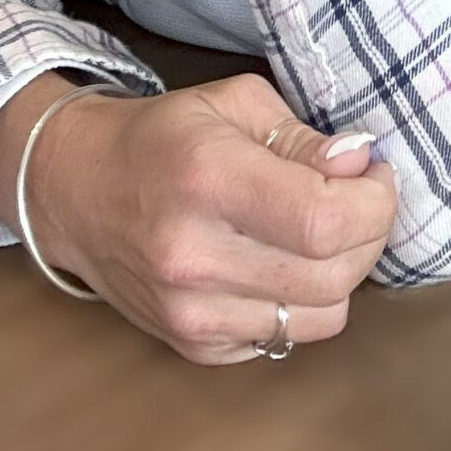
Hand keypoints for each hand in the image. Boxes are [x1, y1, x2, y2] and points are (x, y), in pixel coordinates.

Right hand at [39, 73, 398, 365]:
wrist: (77, 192)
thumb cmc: (163, 137)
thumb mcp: (233, 103)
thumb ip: (302, 136)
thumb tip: (360, 162)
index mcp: (207, 178)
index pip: (323, 218)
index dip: (373, 201)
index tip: (373, 176)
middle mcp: (194, 255)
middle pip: (333, 274)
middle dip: (369, 233)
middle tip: (359, 198)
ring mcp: (190, 313)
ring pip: (322, 317)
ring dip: (342, 272)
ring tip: (321, 231)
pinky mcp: (193, 346)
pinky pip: (286, 338)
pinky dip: (301, 302)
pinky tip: (279, 262)